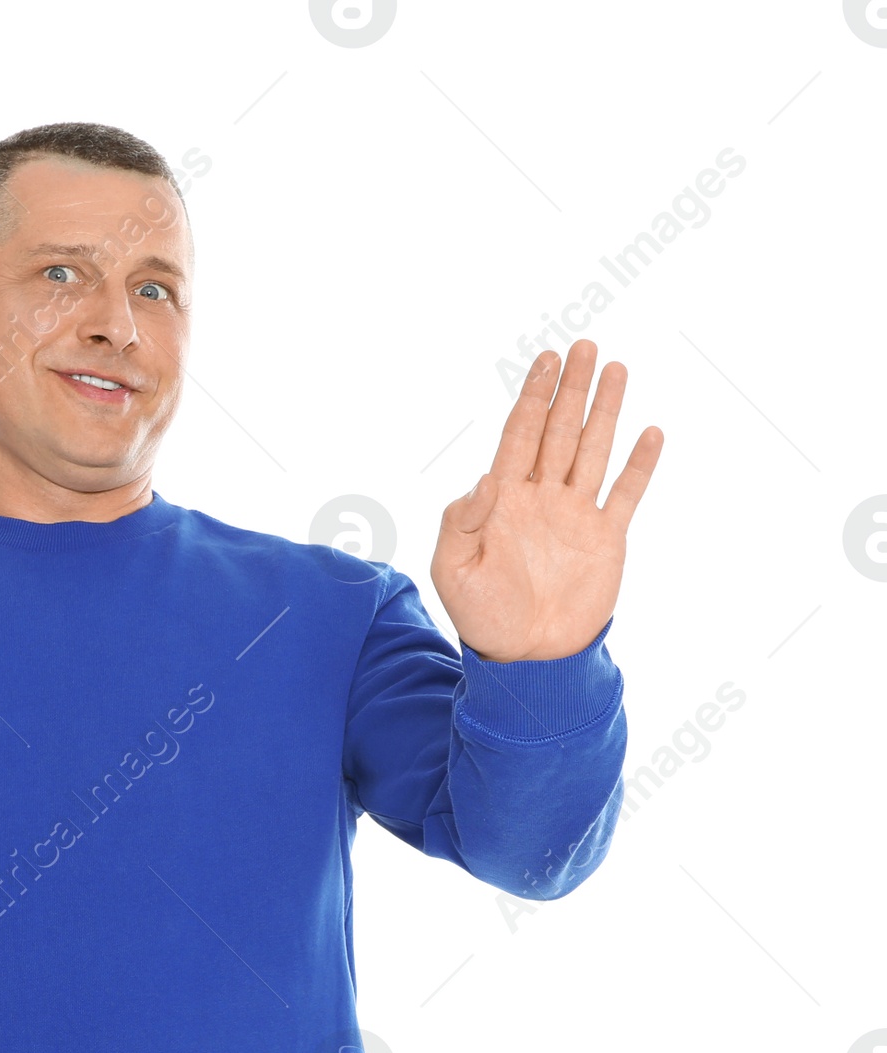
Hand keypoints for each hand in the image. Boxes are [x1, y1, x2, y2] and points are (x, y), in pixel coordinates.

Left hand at [431, 340, 662, 660]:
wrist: (526, 657)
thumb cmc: (481, 617)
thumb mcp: (453, 571)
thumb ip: (461, 522)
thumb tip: (484, 477)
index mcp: (502, 501)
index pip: (519, 437)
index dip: (533, 398)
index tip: (546, 362)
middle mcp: (541, 499)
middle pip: (558, 432)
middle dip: (570, 389)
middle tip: (583, 346)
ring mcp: (575, 516)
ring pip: (592, 451)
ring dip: (604, 411)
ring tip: (615, 368)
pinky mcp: (605, 539)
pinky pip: (625, 494)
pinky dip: (639, 465)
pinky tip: (649, 432)